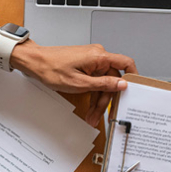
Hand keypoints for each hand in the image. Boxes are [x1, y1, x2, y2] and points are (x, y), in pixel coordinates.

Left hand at [11, 41, 137, 125]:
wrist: (35, 62)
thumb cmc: (51, 68)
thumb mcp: (80, 83)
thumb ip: (103, 84)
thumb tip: (122, 84)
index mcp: (99, 56)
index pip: (125, 63)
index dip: (133, 77)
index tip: (135, 90)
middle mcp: (97, 56)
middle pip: (112, 80)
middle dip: (107, 99)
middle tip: (103, 115)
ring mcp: (91, 60)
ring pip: (102, 83)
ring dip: (98, 100)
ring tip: (92, 115)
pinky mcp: (85, 65)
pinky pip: (95, 80)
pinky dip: (92, 93)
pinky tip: (89, 106)